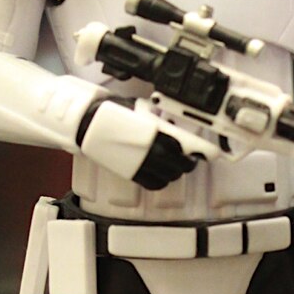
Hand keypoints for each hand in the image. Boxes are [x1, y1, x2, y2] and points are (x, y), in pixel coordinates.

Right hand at [77, 98, 209, 189]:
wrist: (87, 123)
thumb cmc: (111, 113)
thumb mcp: (140, 110)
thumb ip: (158, 121)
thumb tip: (173, 127)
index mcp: (156, 132)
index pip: (186, 147)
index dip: (200, 152)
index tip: (206, 154)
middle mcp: (152, 150)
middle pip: (181, 164)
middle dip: (187, 162)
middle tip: (188, 159)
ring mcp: (142, 164)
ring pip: (169, 176)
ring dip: (175, 172)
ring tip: (173, 166)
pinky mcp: (132, 174)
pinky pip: (154, 184)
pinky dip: (161, 181)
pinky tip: (160, 175)